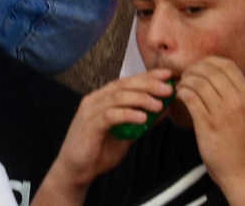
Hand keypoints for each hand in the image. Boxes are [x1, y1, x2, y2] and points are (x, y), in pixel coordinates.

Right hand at [44, 70, 175, 191]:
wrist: (76, 169)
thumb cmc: (99, 150)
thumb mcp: (126, 133)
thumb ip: (141, 119)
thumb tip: (163, 107)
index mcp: (102, 98)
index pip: (126, 81)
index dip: (147, 76)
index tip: (167, 75)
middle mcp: (95, 99)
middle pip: (123, 85)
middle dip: (147, 84)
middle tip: (167, 88)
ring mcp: (91, 111)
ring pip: (117, 97)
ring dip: (140, 99)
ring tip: (158, 104)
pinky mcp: (90, 125)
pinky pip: (110, 116)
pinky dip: (127, 114)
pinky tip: (142, 117)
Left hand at [179, 57, 244, 193]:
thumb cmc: (244, 144)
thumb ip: (236, 95)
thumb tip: (216, 75)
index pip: (227, 65)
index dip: (209, 61)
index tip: (200, 68)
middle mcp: (237, 102)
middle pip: (210, 70)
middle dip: (193, 69)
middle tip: (186, 76)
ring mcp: (222, 113)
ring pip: (197, 81)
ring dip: (185, 81)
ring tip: (181, 87)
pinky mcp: (207, 124)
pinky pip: (190, 97)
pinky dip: (181, 92)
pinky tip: (180, 97)